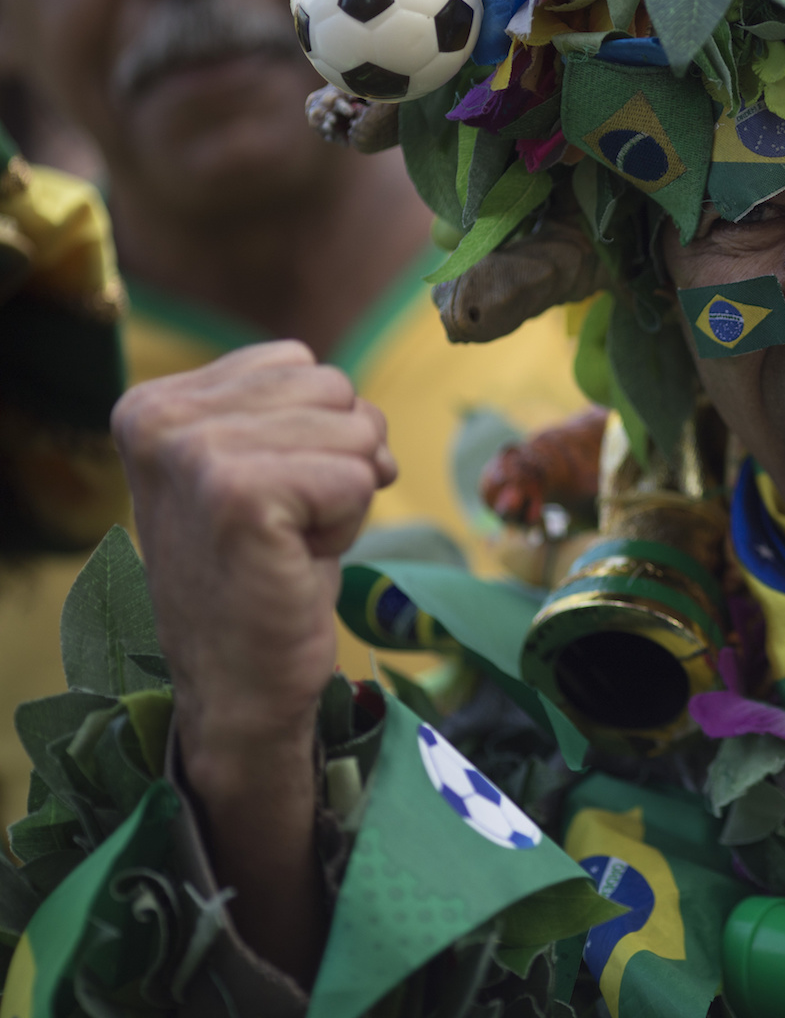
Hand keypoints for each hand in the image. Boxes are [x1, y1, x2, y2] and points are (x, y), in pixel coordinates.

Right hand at [111, 340, 394, 979]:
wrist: (241, 684)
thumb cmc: (266, 572)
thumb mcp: (265, 466)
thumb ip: (296, 410)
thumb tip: (368, 414)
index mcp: (155, 401)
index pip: (301, 362)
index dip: (316, 434)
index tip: (271, 499)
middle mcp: (160, 418)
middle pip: (334, 387)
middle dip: (338, 459)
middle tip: (286, 527)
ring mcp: (194, 455)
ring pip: (354, 427)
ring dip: (345, 493)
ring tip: (290, 541)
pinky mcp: (238, 497)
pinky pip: (356, 476)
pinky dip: (349, 522)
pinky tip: (299, 560)